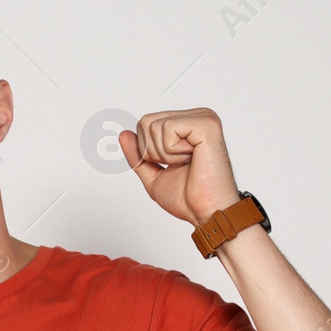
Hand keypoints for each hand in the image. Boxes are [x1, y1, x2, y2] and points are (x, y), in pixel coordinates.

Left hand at [117, 108, 241, 226]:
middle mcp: (197, 116)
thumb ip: (138, 155)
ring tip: (187, 163)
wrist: (207, 213)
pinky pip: (168, 128)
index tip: (171, 165)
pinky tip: (192, 158)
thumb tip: (124, 134)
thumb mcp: (153, 174)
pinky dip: (172, 151)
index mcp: (188, 124)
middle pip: (146, 122)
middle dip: (153, 152)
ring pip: (154, 125)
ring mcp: (204, 118)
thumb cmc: (189, 198)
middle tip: (179, 165)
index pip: (145, 123)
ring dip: (165, 154)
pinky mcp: (207, 124)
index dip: (147, 151)